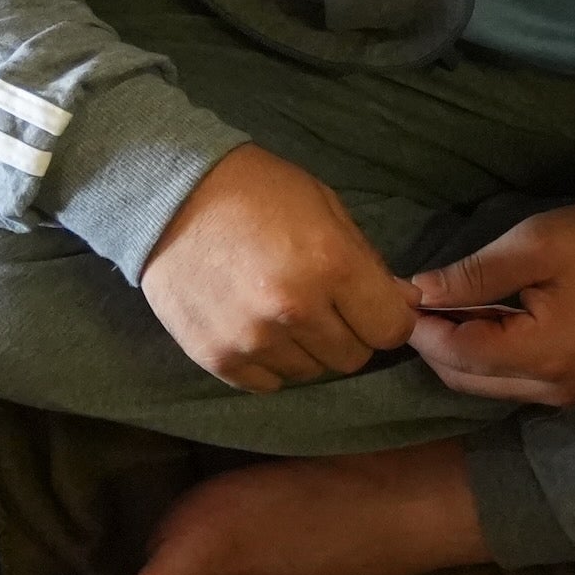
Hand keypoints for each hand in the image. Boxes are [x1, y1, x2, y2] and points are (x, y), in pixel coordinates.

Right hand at [137, 145, 417, 391]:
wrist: (168, 194)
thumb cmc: (256, 192)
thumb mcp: (325, 208)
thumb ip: (368, 264)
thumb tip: (405, 305)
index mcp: (330, 264)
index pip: (391, 330)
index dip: (388, 319)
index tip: (374, 308)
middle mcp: (294, 309)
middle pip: (352, 358)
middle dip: (347, 333)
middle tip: (321, 303)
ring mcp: (253, 339)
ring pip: (310, 373)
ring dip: (306, 348)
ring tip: (279, 309)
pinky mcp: (218, 358)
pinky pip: (268, 383)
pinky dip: (269, 361)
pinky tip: (254, 323)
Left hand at [406, 204, 574, 409]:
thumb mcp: (537, 245)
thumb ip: (473, 275)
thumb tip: (417, 293)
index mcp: (542, 357)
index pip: (456, 354)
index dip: (420, 327)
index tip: (396, 293)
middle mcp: (549, 390)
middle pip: (463, 379)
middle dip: (432, 343)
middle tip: (413, 300)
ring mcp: (563, 394)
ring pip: (484, 384)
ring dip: (456, 350)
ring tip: (441, 306)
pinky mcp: (572, 386)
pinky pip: (509, 380)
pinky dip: (484, 354)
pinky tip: (476, 319)